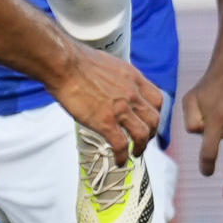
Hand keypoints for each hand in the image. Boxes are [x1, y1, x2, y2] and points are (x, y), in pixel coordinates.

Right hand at [49, 44, 164, 163]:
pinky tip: (119, 160)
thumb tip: (117, 86)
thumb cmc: (80, 61)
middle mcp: (132, 94)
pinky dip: (123, 156)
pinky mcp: (105, 122)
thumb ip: (120, 77)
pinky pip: (121, 145)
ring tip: (135, 153)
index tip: (150, 121)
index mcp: (133, 78)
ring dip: (141, 147)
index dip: (156, 114)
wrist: (65, 65)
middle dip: (151, 133)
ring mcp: (120, 109)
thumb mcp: (111, 64)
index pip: (157, 100)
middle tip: (143, 140)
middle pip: (153, 119)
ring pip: (142, 134)